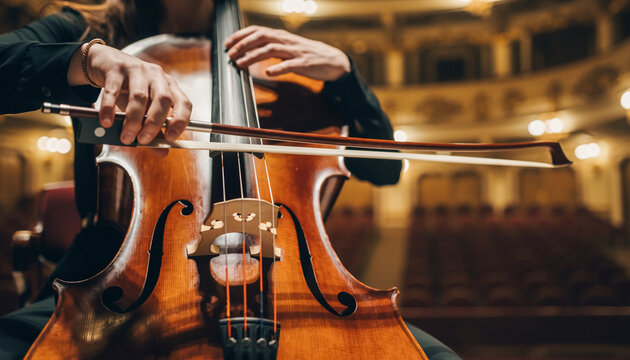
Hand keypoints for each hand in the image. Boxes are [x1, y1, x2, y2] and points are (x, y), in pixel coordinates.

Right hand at [70, 43, 191, 144]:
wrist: (105, 64)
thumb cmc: (128, 90)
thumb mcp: (144, 109)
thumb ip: (154, 131)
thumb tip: (163, 152)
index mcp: (169, 87)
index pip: (184, 103)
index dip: (181, 121)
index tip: (170, 137)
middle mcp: (157, 76)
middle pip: (163, 100)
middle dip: (154, 124)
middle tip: (143, 140)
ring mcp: (137, 70)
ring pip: (139, 96)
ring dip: (133, 120)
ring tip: (126, 136)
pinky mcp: (116, 69)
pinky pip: (113, 90)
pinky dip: (109, 108)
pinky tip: (107, 122)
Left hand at [224, 26, 350, 81]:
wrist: (333, 60)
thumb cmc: (307, 55)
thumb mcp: (287, 48)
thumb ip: (271, 47)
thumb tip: (251, 50)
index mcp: (281, 36)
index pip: (257, 30)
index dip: (240, 35)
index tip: (227, 43)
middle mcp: (286, 41)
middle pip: (261, 37)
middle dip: (243, 45)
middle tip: (230, 54)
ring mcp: (295, 51)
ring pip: (271, 49)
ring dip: (253, 56)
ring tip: (241, 64)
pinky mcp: (304, 63)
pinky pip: (289, 65)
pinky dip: (278, 68)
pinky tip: (268, 73)